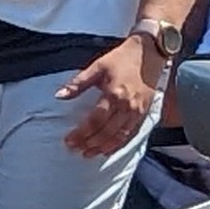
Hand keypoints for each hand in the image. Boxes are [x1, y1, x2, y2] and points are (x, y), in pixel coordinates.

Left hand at [57, 36, 162, 158]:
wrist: (149, 54)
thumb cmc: (122, 58)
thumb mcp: (97, 66)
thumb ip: (78, 83)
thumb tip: (60, 95)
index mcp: (114, 94)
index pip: (94, 120)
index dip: (81, 133)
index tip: (69, 140)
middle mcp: (127, 107)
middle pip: (106, 132)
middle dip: (89, 143)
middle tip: (76, 150)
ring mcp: (137, 112)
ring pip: (119, 137)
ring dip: (103, 147)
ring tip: (89, 154)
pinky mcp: (143, 113)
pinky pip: (130, 134)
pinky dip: (118, 144)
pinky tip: (108, 149)